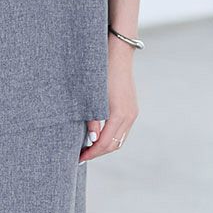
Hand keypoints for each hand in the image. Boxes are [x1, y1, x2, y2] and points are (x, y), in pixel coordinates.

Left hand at [78, 37, 138, 163]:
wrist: (118, 54)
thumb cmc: (102, 72)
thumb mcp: (94, 95)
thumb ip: (92, 118)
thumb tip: (91, 139)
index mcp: (119, 114)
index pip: (105, 143)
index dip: (92, 153)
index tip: (80, 158)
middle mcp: (129, 116)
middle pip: (114, 145)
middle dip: (98, 152)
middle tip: (82, 155)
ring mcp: (133, 112)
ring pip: (119, 139)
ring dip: (105, 146)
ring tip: (89, 147)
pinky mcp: (132, 108)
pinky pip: (123, 130)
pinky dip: (112, 136)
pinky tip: (99, 135)